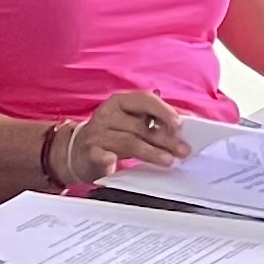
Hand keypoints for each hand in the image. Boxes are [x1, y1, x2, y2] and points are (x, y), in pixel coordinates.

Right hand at [63, 90, 193, 179]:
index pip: (144, 100)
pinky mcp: (90, 153)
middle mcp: (108, 115)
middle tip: (182, 150)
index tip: (180, 125)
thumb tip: (187, 120)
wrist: (76, 152)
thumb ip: (156, 120)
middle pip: (140, 125)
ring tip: (168, 160)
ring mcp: (98, 134)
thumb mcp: (132, 121)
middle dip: (165, 138)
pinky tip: (113, 163)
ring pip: (128, 142)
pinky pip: (100, 156)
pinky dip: (107, 160)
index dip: (163, 111)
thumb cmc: (111, 134)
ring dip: (150, 152)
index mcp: (120, 102)